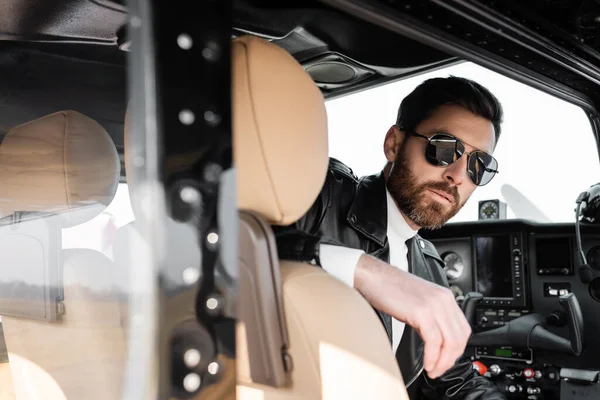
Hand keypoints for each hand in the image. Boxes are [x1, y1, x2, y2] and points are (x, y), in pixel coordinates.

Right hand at [354, 254, 470, 378]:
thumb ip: (430, 318)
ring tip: (433, 370)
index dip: (457, 350)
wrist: (373, 276)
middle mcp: (443, 299)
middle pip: (459, 338)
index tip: (447, 360)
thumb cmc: (389, 287)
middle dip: (451, 360)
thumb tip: (434, 340)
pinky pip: (434, 341)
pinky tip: (427, 363)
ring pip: (450, 342)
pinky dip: (432, 357)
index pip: (462, 329)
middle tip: (439, 370)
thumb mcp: (417, 302)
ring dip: (442, 362)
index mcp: (444, 297)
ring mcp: (434, 305)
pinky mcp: (422, 312)